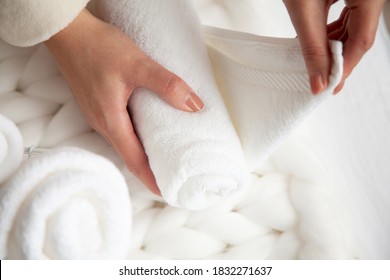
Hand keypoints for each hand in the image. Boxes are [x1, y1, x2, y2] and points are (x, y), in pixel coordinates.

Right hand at [45, 9, 203, 194]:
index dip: (151, 178)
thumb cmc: (98, 48)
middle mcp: (102, 123)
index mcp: (111, 122)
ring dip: (143, 151)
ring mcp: (99, 114)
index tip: (166, 192)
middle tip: (172, 173)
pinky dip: (136, 134)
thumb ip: (166, 85)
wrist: (69, 32)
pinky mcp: (99, 103)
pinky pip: (120, 127)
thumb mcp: (137, 65)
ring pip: (125, 141)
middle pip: (129, 154)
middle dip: (150, 168)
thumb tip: (194, 106)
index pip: (134, 161)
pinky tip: (148, 126)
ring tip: (165, 153)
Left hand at [283, 0, 384, 93]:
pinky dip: (333, 31)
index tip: (329, 86)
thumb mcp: (304, 12)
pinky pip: (348, 14)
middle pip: (360, 35)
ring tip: (315, 64)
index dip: (345, 67)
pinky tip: (317, 42)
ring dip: (334, 47)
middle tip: (322, 80)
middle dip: (338, 59)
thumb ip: (312, 47)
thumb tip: (318, 83)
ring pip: (354, 27)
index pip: (362, 40)